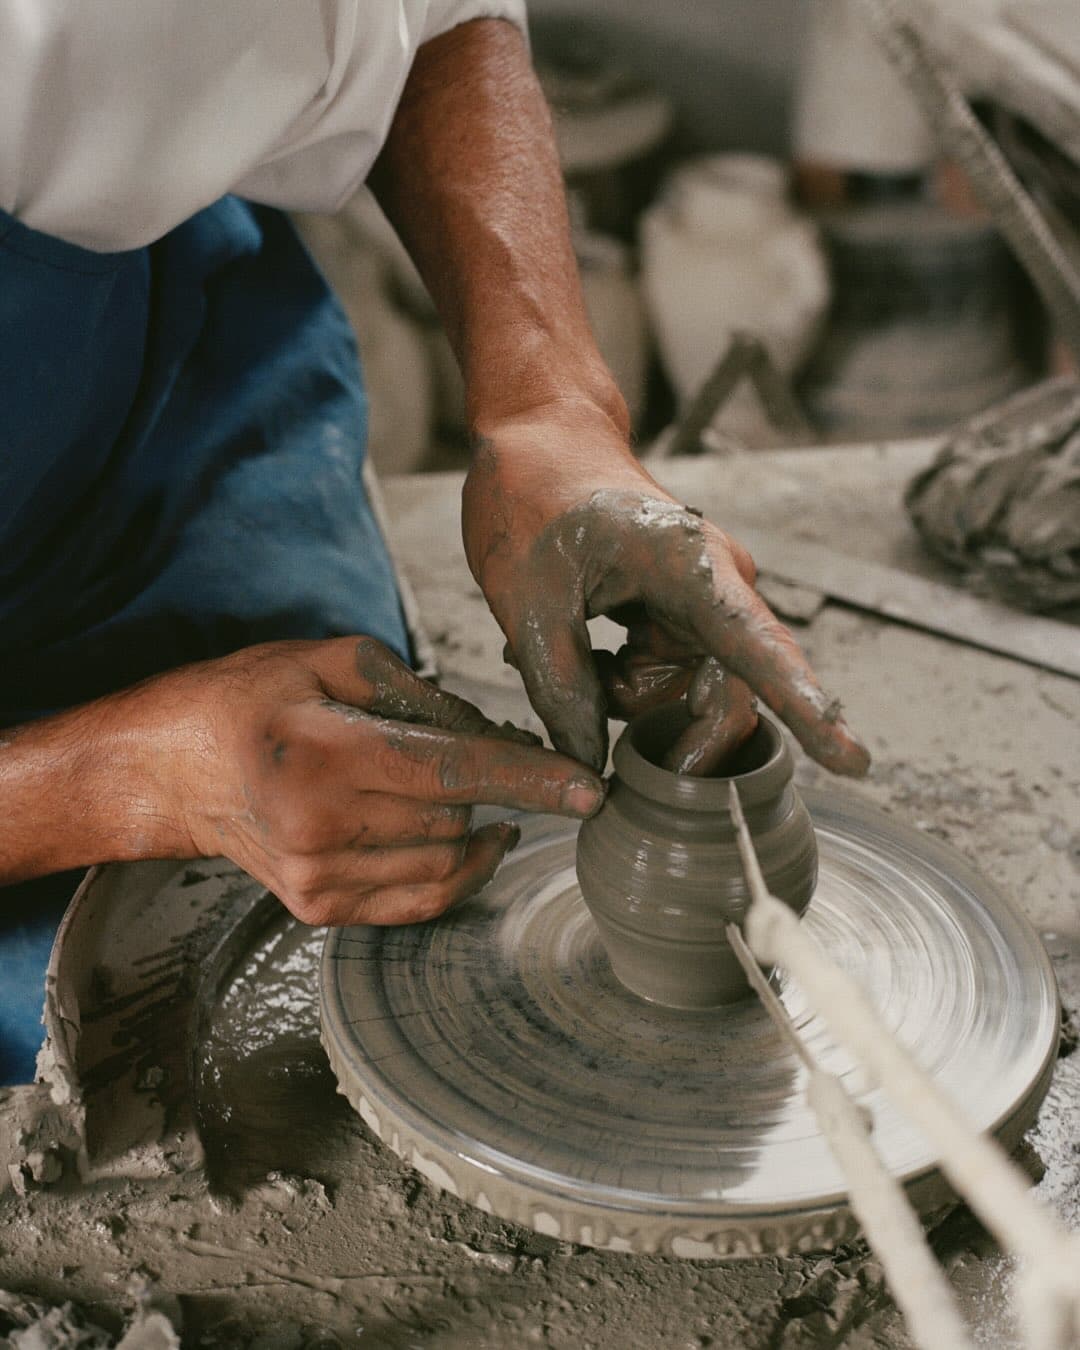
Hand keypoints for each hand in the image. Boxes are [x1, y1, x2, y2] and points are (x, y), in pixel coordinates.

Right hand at [144, 637, 603, 924]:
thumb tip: (494, 737)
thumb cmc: (257, 699)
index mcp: (325, 755)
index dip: (531, 779)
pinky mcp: (320, 910)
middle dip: (488, 783)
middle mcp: (322, 828)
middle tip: (477, 751)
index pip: (454, 771)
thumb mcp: (332, 660)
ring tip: (440, 784)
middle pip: (458, 815)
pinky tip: (462, 834)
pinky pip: (422, 900)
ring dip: (467, 821)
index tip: (590, 788)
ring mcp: (319, 879)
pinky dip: (456, 867)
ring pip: (448, 859)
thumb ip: (420, 694)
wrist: (178, 768)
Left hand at [462, 400, 869, 776]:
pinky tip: (585, 646)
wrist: (540, 437)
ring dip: (629, 699)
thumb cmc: (534, 495)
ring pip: (688, 692)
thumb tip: (587, 767)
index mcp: (692, 568)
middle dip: (676, 732)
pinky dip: (623, 680)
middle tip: (629, 767)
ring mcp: (704, 602)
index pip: (761, 649)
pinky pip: (668, 676)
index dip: (806, 708)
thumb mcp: (525, 598)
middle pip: (729, 693)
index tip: (852, 757)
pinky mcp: (683, 613)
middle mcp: (718, 588)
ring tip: (573, 653)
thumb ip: (560, 687)